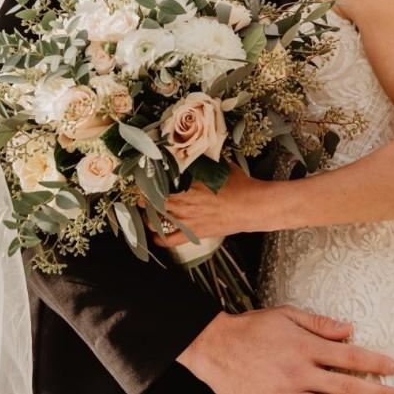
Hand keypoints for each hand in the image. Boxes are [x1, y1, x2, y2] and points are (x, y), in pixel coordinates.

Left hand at [152, 164, 273, 245]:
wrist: (252, 207)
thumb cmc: (240, 185)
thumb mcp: (222, 166)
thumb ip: (207, 162)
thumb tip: (199, 153)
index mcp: (189, 183)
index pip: (159, 183)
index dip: (147, 181)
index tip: (143, 179)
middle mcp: (184, 202)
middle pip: (153, 201)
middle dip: (144, 198)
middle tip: (141, 195)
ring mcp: (187, 219)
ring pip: (156, 220)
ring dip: (147, 216)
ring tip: (146, 212)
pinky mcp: (194, 233)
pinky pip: (170, 240)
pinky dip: (159, 238)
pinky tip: (154, 234)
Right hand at [178, 307, 393, 393]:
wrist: (214, 348)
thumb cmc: (250, 329)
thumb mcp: (286, 315)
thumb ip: (319, 324)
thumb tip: (348, 329)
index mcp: (305, 348)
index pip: (349, 357)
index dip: (374, 363)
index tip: (392, 367)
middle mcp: (299, 374)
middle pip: (345, 389)